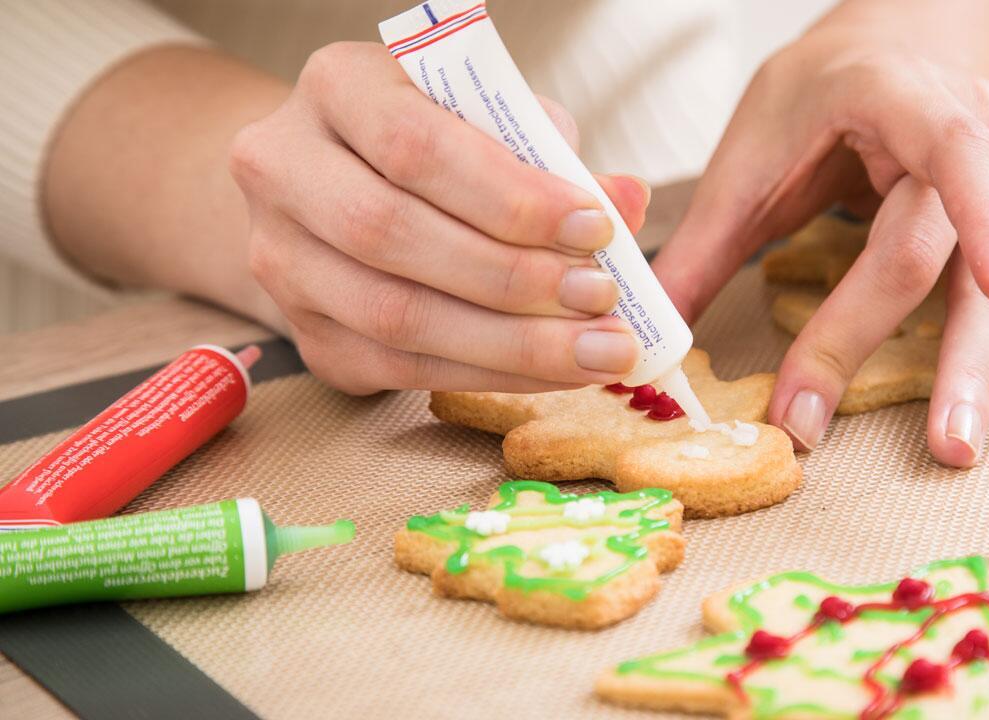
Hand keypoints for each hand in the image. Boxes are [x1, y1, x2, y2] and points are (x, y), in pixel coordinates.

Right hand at [230, 42, 648, 393]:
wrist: (336, 191)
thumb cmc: (434, 147)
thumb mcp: (488, 120)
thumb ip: (550, 154)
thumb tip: (626, 200)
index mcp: (335, 88)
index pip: (415, 145)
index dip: (509, 196)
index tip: (594, 228)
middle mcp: (283, 169)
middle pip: (393, 235)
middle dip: (513, 277)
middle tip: (601, 299)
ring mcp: (282, 261)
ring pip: (394, 316)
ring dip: (511, 344)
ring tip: (596, 351)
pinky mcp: (307, 335)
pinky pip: (401, 369)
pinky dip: (489, 375)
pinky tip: (553, 373)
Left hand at [653, 30, 988, 465]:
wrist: (889, 43)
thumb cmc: (820, 96)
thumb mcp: (756, 146)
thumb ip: (706, 238)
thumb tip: (652, 330)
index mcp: (896, 101)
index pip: (927, 177)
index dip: (957, 233)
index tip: (986, 290)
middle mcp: (968, 134)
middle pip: (946, 254)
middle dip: (926, 353)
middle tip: (931, 444)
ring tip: (968, 436)